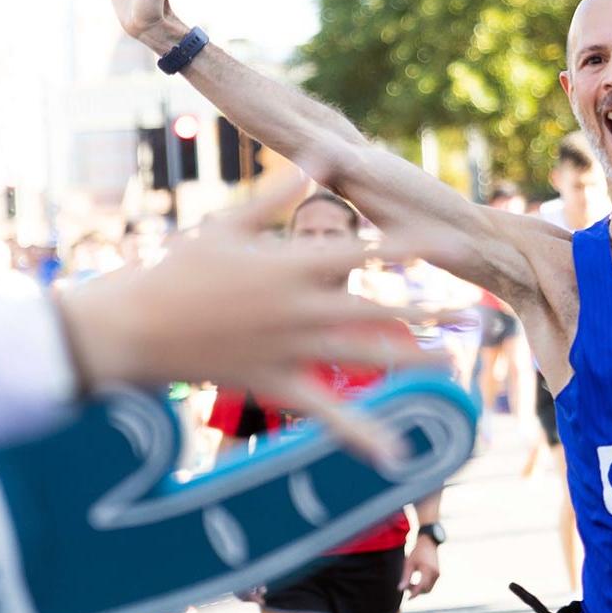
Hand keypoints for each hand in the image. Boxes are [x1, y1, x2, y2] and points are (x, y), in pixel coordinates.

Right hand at [56, 180, 447, 463]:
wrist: (135, 327)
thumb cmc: (178, 268)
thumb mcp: (229, 224)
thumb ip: (279, 195)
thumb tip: (317, 158)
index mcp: (294, 262)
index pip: (368, 250)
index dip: (415, 246)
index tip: (455, 244)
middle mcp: (302, 306)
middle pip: (381, 307)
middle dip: (431, 309)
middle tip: (477, 310)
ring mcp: (292, 349)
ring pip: (366, 356)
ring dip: (413, 359)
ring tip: (453, 360)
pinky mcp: (278, 384)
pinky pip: (328, 413)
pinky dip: (364, 434)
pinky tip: (399, 454)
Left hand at [400, 537, 439, 598]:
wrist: (428, 543)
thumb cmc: (416, 552)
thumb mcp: (409, 564)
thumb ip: (405, 577)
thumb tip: (400, 589)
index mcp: (428, 569)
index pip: (421, 586)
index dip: (414, 593)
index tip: (407, 598)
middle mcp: (435, 573)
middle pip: (426, 590)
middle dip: (416, 591)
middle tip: (406, 587)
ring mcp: (438, 574)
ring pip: (429, 588)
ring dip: (420, 589)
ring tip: (410, 584)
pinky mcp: (438, 574)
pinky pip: (431, 584)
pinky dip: (423, 586)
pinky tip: (416, 581)